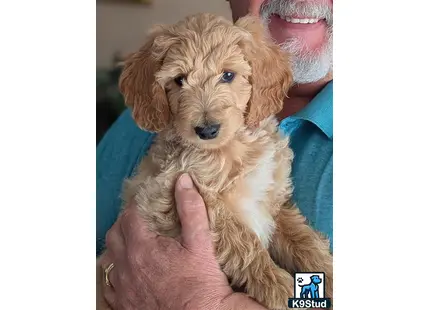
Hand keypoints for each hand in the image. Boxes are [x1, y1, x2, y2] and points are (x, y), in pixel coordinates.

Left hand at [99, 173, 266, 309]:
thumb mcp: (200, 243)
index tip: (146, 205)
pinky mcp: (124, 305)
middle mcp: (127, 267)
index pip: (129, 216)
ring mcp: (123, 288)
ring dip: (119, 248)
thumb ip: (191, 209)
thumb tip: (184, 183)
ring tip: (134, 245)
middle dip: (124, 223)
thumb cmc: (200, 285)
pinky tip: (129, 273)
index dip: (137, 207)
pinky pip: (109, 285)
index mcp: (142, 248)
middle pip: (114, 234)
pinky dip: (117, 274)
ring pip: (109, 259)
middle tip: (139, 221)